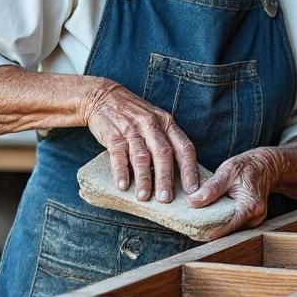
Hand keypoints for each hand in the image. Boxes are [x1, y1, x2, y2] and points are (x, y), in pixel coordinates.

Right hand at [81, 78, 199, 202]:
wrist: (103, 96)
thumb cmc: (134, 115)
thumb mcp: (156, 121)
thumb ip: (167, 142)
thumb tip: (180, 175)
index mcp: (167, 123)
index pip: (184, 148)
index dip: (190, 170)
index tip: (193, 190)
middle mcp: (152, 125)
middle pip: (164, 154)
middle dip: (166, 178)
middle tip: (167, 199)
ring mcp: (132, 129)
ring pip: (142, 156)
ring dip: (144, 178)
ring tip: (144, 197)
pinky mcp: (113, 134)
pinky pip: (118, 154)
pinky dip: (121, 171)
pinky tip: (123, 185)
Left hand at [188, 147, 284, 239]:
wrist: (266, 165)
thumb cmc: (247, 166)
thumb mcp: (227, 171)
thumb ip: (211, 187)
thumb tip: (192, 202)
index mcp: (250, 206)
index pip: (229, 226)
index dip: (212, 231)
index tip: (195, 233)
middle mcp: (256, 217)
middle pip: (230, 231)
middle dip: (212, 229)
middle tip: (193, 227)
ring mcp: (256, 219)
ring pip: (232, 229)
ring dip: (218, 226)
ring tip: (200, 222)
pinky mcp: (253, 219)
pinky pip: (235, 224)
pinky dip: (224, 221)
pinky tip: (213, 217)